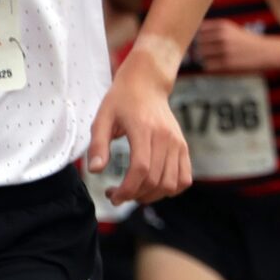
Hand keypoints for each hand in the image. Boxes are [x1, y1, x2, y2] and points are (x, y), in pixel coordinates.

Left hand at [87, 49, 190, 203]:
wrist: (147, 82)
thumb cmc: (121, 100)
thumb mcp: (102, 118)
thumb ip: (98, 145)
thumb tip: (95, 170)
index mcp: (144, 129)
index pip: (141, 169)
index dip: (127, 189)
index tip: (112, 196)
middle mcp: (166, 137)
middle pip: (155, 180)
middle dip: (134, 195)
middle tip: (117, 194)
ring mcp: (178, 143)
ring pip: (170, 184)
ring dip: (151, 196)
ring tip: (134, 191)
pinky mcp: (183, 147)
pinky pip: (184, 179)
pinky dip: (170, 190)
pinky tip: (153, 186)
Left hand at [194, 18, 277, 73]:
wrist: (265, 52)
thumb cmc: (246, 41)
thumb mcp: (231, 29)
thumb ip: (214, 31)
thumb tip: (195, 38)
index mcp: (223, 26)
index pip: (200, 30)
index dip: (199, 37)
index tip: (202, 41)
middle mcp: (222, 36)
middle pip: (199, 43)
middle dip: (200, 48)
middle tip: (206, 52)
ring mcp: (224, 50)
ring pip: (202, 55)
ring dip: (204, 58)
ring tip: (212, 58)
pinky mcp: (227, 63)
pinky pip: (208, 66)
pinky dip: (209, 66)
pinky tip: (216, 65)